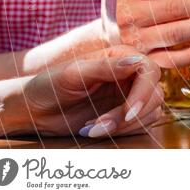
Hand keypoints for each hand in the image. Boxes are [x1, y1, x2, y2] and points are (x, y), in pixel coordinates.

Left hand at [23, 46, 161, 137]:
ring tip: (92, 128)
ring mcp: (129, 95)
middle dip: (130, 115)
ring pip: (151, 112)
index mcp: (121, 57)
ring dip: (125, 126)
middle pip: (155, 94)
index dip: (144, 92)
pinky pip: (140, 125)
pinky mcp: (125, 115)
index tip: (127, 113)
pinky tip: (95, 130)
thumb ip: (106, 67)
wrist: (34, 110)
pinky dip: (121, 132)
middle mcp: (130, 75)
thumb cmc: (49, 84)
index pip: (150, 71)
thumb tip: (137, 62)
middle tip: (99, 125)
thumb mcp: (73, 74)